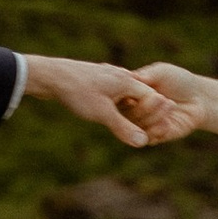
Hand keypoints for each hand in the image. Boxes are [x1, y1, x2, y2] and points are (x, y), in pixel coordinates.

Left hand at [21, 52, 202, 147]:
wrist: (50, 74)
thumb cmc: (77, 91)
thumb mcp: (102, 113)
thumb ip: (124, 128)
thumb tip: (143, 143)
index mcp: (126, 81)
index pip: (151, 97)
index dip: (158, 111)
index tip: (166, 124)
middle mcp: (119, 76)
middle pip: (140, 94)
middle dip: (147, 109)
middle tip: (158, 123)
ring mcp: (106, 76)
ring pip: (125, 93)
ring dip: (131, 106)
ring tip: (137, 118)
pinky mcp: (94, 79)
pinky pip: (111, 92)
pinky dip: (116, 102)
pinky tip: (109, 106)